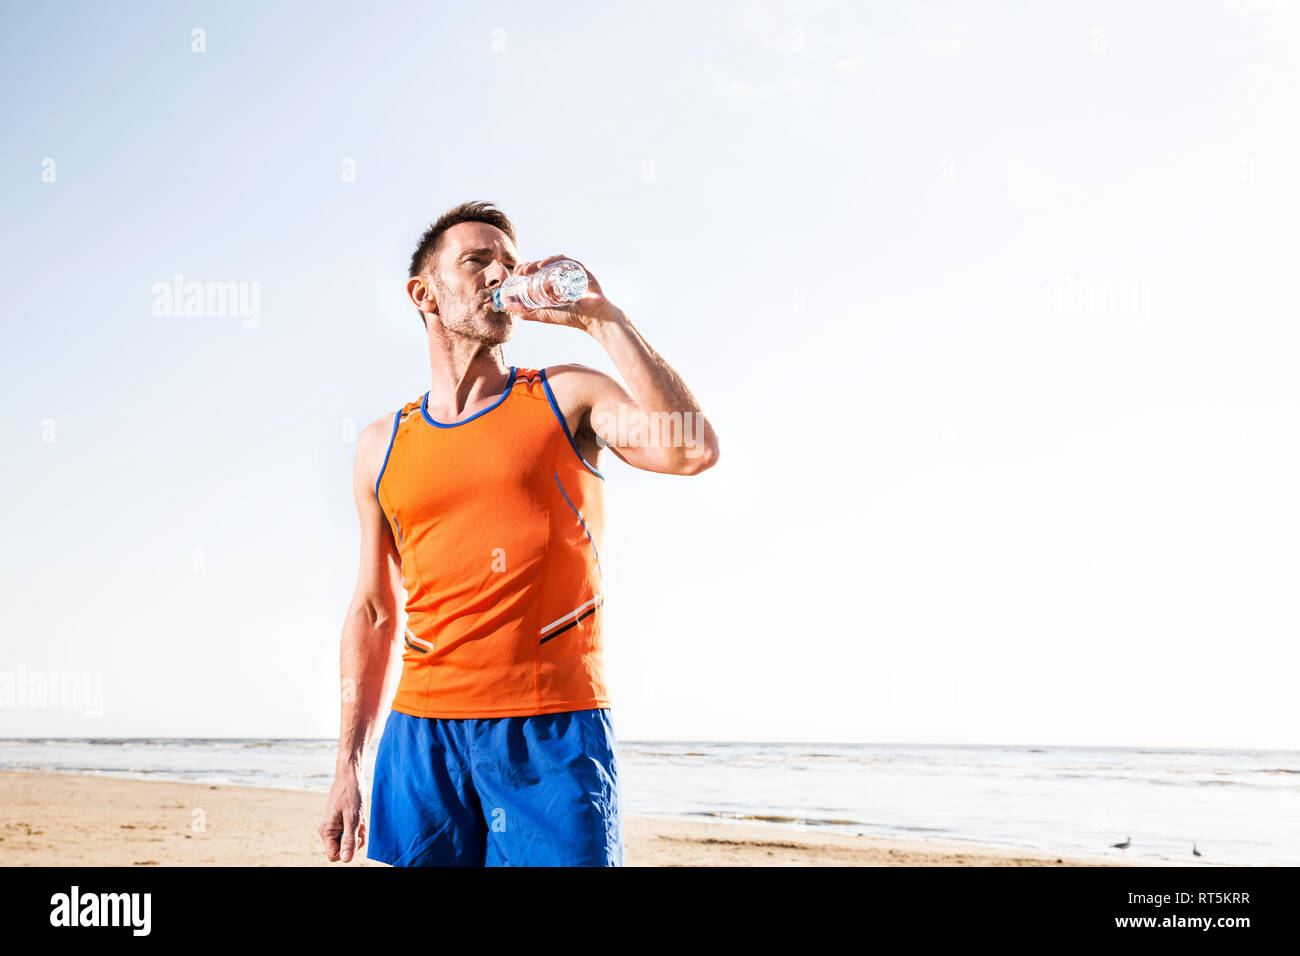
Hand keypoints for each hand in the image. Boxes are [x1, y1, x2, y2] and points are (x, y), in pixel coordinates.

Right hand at [319, 768, 366, 862]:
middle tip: (360, 823)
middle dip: (355, 838)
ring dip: (358, 831)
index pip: (334, 856)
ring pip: (349, 840)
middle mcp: (327, 830)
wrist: (350, 774)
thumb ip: (350, 838)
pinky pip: (351, 831)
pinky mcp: (341, 821)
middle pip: (344, 848)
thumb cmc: (351, 793)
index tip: (356, 836)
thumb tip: (346, 860)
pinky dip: (358, 825)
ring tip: (360, 817)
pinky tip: (360, 815)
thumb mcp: (353, 817)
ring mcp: (334, 825)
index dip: (348, 850)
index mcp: (326, 831)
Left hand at [506, 254, 622, 331]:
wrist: (593, 317)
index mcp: (554, 284)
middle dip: (529, 266)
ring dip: (537, 263)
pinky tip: (542, 266)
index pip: (537, 273)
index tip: (517, 272)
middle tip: (520, 270)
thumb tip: (507, 307)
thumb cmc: (571, 317)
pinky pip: (564, 260)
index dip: (526, 270)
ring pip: (551, 262)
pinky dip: (552, 261)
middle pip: (542, 266)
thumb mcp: (543, 315)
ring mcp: (571, 271)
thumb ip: (526, 312)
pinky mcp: (579, 268)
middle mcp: (561, 276)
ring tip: (528, 269)